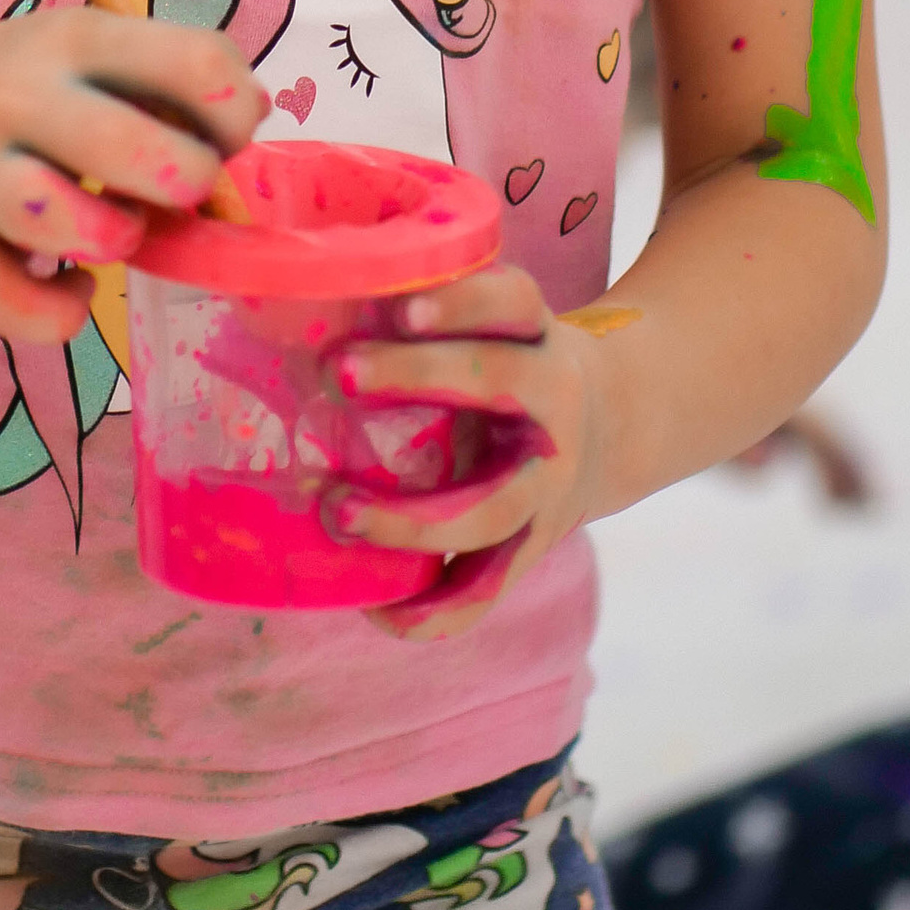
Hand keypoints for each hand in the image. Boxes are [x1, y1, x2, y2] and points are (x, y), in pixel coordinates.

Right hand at [0, 9, 263, 343]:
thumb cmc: (25, 86)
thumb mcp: (88, 51)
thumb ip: (167, 78)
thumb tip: (252, 115)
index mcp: (76, 38)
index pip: (193, 64)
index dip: (234, 115)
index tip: (221, 139)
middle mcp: (17, 95)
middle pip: (129, 148)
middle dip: (184, 184)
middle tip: (177, 192)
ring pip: (61, 223)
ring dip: (113, 240)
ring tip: (114, 235)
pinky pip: (12, 304)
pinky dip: (59, 314)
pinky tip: (71, 289)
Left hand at [322, 265, 601, 637]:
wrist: (613, 424)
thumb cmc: (510, 359)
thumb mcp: (494, 322)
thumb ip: (425, 312)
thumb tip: (295, 297)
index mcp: (536, 335)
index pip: (513, 302)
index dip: (465, 302)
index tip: (402, 305)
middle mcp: (553, 404)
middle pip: (500, 383)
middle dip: (417, 378)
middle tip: (337, 372)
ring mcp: (549, 485)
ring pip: (492, 509)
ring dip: (412, 519)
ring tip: (337, 511)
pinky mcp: (535, 545)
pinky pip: (487, 590)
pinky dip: (435, 612)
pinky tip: (377, 611)